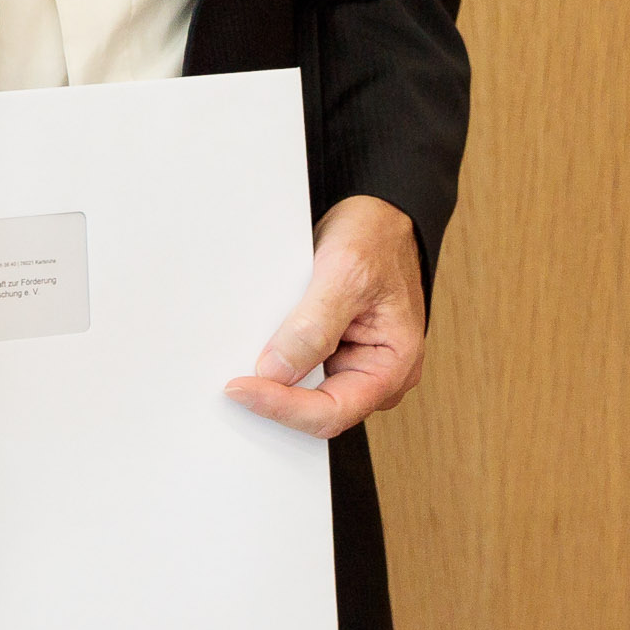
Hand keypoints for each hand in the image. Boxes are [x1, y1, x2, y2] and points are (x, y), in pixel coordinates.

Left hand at [226, 195, 426, 440]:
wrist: (379, 217)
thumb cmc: (377, 240)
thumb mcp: (346, 274)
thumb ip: (313, 327)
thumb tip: (276, 371)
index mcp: (394, 365)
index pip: (333, 411)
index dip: (284, 407)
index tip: (242, 388)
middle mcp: (378, 375)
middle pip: (318, 412)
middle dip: (277, 400)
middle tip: (235, 383)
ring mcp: (355, 366)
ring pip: (307, 397)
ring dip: (276, 386)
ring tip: (243, 368)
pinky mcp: (336, 355)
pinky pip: (302, 375)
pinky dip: (278, 368)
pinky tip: (259, 355)